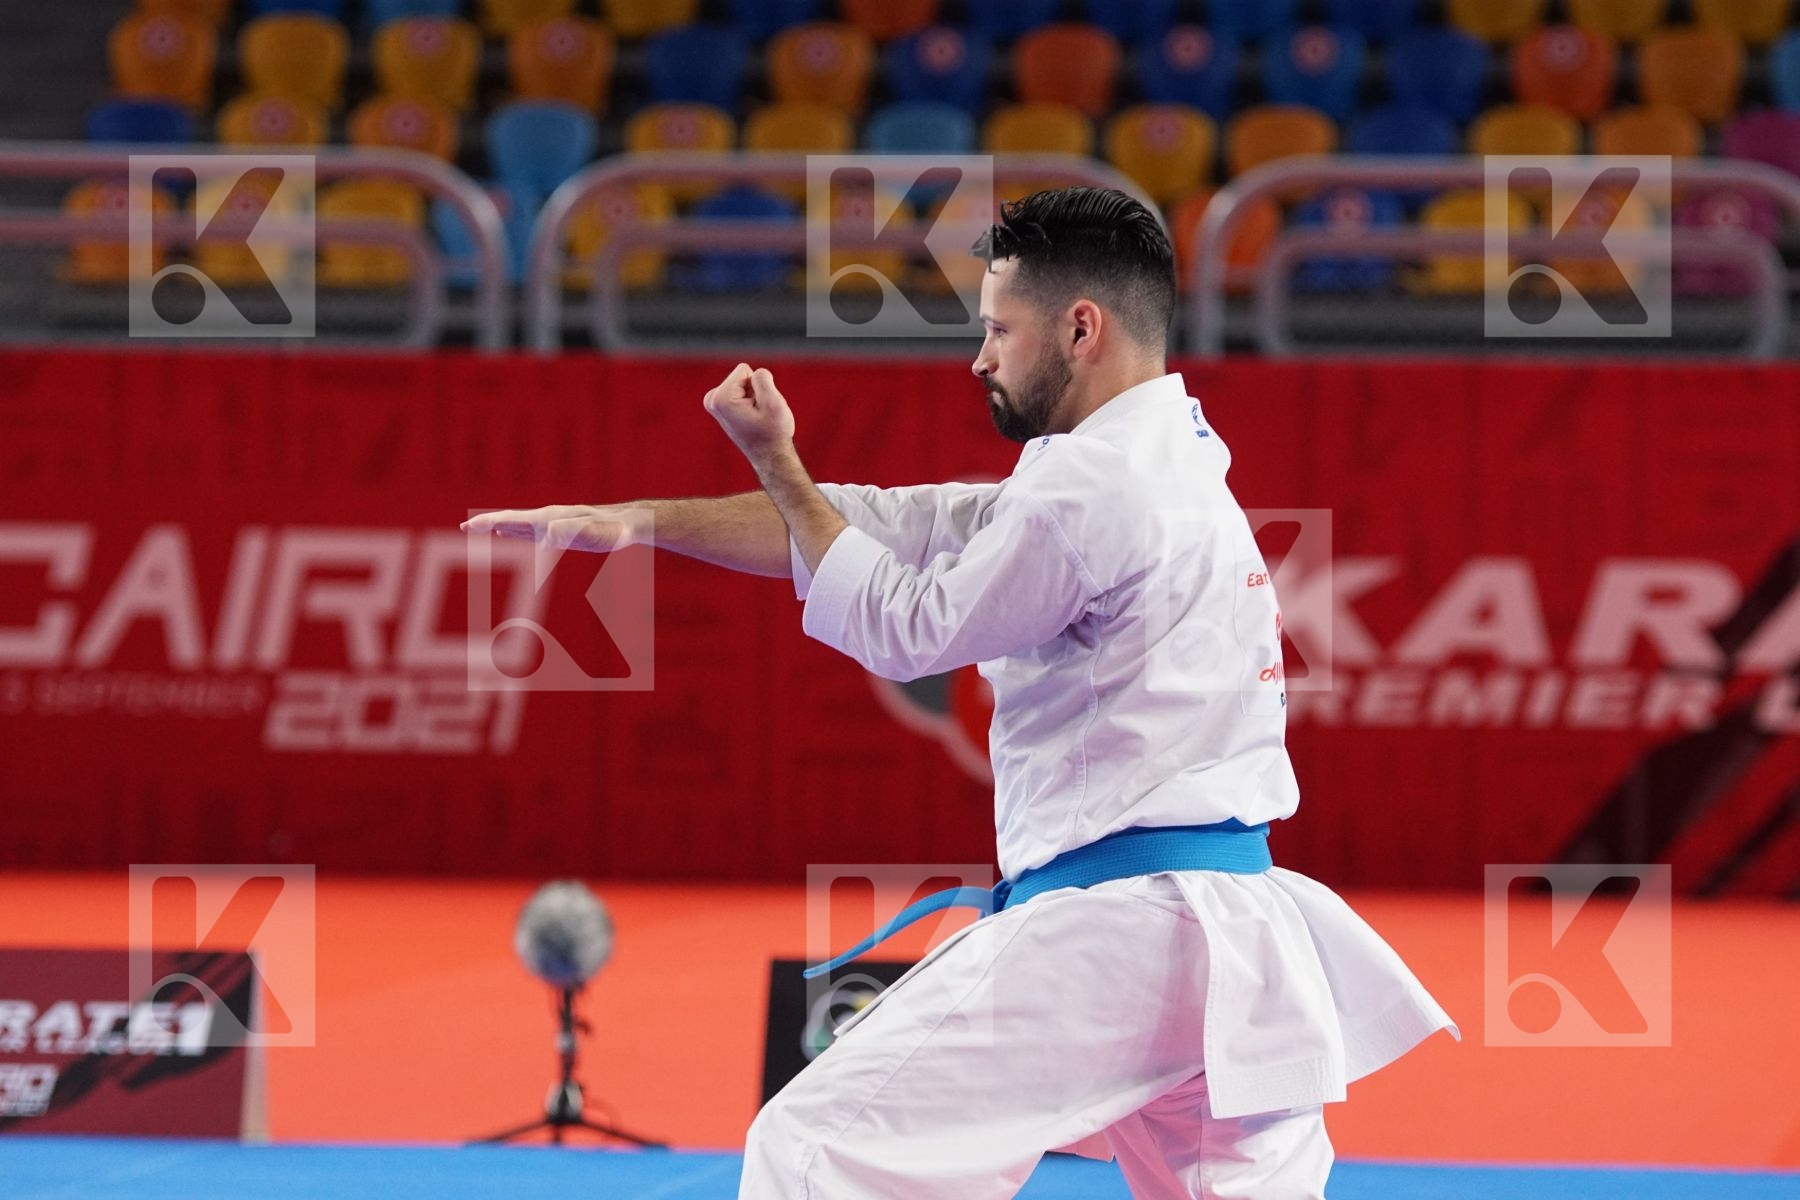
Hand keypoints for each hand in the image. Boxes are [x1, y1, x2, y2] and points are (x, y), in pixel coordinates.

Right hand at [460, 503, 645, 552]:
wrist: (628, 524)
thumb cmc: (611, 530)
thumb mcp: (590, 534)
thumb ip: (568, 532)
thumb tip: (546, 536)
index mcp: (548, 518)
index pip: (511, 519)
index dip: (487, 522)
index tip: (466, 526)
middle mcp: (547, 518)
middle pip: (510, 519)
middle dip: (485, 524)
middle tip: (463, 528)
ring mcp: (552, 524)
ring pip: (517, 524)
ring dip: (497, 527)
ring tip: (479, 530)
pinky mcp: (559, 531)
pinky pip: (529, 532)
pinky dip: (513, 533)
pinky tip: (508, 536)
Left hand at [704, 363, 794, 465]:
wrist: (770, 457)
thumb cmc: (773, 432)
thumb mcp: (774, 402)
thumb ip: (763, 378)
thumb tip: (755, 372)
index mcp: (720, 398)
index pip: (745, 370)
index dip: (758, 387)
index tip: (759, 408)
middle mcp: (712, 400)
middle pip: (742, 375)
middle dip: (755, 391)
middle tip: (758, 414)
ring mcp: (714, 403)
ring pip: (744, 382)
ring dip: (754, 398)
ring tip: (756, 418)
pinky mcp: (721, 406)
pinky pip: (742, 390)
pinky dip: (750, 402)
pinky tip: (752, 419)